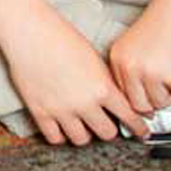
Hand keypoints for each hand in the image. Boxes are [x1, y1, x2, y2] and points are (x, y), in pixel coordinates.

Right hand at [4, 8, 148, 145]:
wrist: (29, 30)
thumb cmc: (59, 35)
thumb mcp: (92, 57)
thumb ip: (104, 81)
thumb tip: (113, 99)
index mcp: (101, 86)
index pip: (128, 116)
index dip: (138, 126)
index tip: (141, 130)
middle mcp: (84, 102)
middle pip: (107, 133)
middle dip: (109, 127)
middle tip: (107, 122)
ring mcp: (62, 110)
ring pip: (82, 140)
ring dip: (85, 132)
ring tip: (82, 123)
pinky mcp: (40, 112)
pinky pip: (55, 138)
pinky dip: (60, 134)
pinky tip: (62, 125)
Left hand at [108, 0, 170, 113]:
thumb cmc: (168, 19)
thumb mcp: (138, 46)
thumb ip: (135, 71)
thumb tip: (140, 103)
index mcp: (118, 56)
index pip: (121, 95)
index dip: (138, 98)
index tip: (145, 102)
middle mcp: (129, 66)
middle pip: (139, 106)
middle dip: (155, 100)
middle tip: (166, 85)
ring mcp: (150, 73)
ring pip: (162, 104)